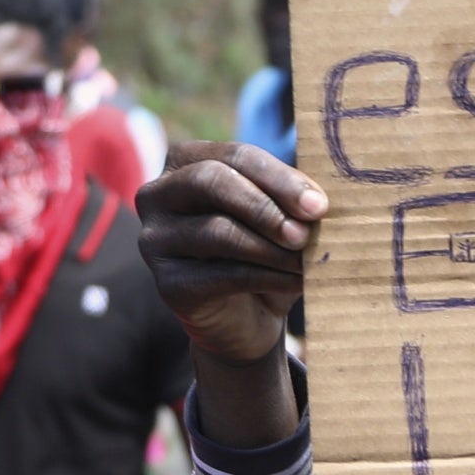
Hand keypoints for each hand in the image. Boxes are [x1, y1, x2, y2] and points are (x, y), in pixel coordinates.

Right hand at [136, 141, 323, 361]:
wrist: (246, 318)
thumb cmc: (264, 252)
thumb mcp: (279, 216)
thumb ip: (289, 199)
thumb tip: (315, 202)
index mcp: (186, 161)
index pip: (235, 156)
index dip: (280, 178)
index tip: (318, 204)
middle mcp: (158, 195)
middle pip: (212, 182)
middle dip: (266, 207)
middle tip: (305, 232)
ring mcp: (155, 240)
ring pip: (218, 231)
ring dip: (271, 247)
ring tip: (305, 260)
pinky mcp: (167, 284)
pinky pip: (222, 274)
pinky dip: (267, 277)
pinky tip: (295, 282)